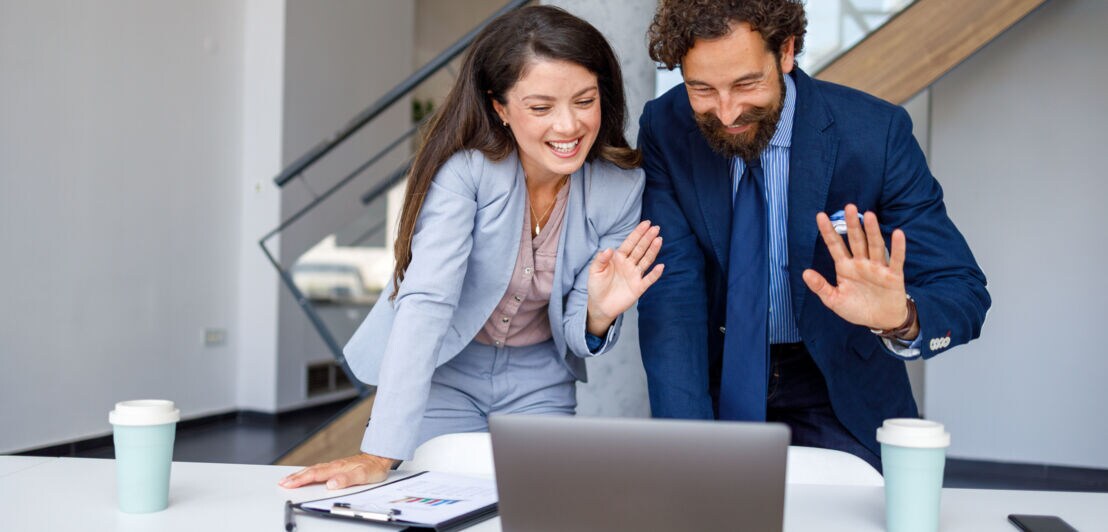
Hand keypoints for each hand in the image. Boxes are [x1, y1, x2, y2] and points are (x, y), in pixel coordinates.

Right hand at [278, 453, 395, 489]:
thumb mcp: (363, 476)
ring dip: (299, 474)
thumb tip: (331, 483)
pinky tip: (305, 474)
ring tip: (288, 479)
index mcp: (337, 468)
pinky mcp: (337, 467)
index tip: (288, 484)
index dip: (301, 480)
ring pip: (313, 469)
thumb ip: (347, 479)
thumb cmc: (373, 468)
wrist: (380, 457)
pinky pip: (318, 469)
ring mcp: (334, 465)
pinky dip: (308, 472)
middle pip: (310, 471)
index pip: (315, 475)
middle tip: (281, 483)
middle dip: (295, 477)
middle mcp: (334, 466)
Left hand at [586, 221, 664, 335]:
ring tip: (659, 240)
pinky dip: (655, 274)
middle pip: (640, 249)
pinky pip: (648, 279)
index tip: (646, 223)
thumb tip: (609, 249)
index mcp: (618, 258)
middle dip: (647, 238)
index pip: (630, 243)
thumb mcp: (594, 271)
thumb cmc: (596, 286)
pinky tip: (660, 266)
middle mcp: (629, 264)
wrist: (600, 305)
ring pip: (646, 260)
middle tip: (656, 228)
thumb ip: (600, 259)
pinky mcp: (638, 288)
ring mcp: (635, 275)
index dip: (638, 233)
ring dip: (653, 251)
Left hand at [802, 204, 916, 336]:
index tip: (820, 216)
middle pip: (856, 240)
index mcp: (845, 267)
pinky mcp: (893, 275)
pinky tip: (897, 233)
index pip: (835, 245)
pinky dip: (898, 247)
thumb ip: (821, 287)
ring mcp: (877, 268)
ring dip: (872, 231)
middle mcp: (861, 263)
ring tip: (869, 215)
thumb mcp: (835, 300)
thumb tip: (805, 273)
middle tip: (848, 207)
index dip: (828, 231)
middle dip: (852, 224)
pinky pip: (896, 259)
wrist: (881, 321)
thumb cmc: (857, 308)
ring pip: (875, 246)